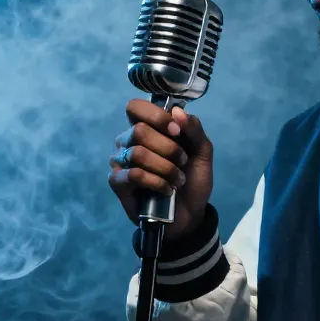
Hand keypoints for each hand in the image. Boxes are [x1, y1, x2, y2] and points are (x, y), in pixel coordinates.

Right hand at [108, 99, 214, 241]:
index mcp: (146, 127)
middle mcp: (128, 141)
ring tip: (177, 179)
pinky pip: (134, 174)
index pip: (135, 107)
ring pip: (137, 153)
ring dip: (165, 167)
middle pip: (140, 130)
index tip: (177, 131)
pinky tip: (167, 190)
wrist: (190, 213)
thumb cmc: (192, 179)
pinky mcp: (117, 182)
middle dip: (169, 148)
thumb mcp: (202, 152)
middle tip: (182, 162)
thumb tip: (177, 111)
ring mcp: (120, 161)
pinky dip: (156, 182)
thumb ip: (194, 129)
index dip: (156, 116)